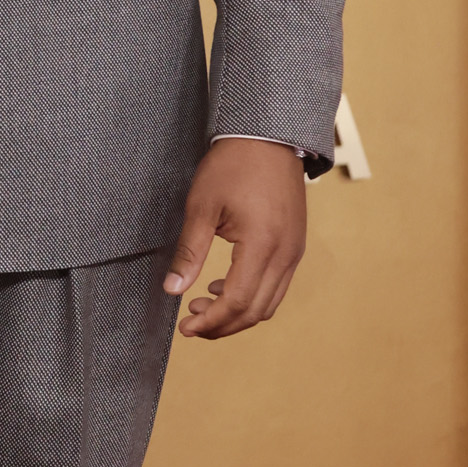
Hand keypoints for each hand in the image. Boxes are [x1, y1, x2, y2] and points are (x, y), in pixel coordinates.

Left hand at [165, 138, 307, 339]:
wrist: (268, 138)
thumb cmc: (232, 166)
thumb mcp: (201, 207)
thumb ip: (190, 252)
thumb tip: (172, 290)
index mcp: (262, 244)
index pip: (238, 302)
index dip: (211, 321)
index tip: (185, 328)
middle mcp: (286, 254)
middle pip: (256, 311)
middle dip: (222, 325)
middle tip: (190, 323)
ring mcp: (295, 251)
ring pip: (269, 303)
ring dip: (237, 314)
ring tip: (202, 306)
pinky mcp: (295, 246)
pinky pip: (276, 286)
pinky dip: (252, 297)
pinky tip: (224, 287)